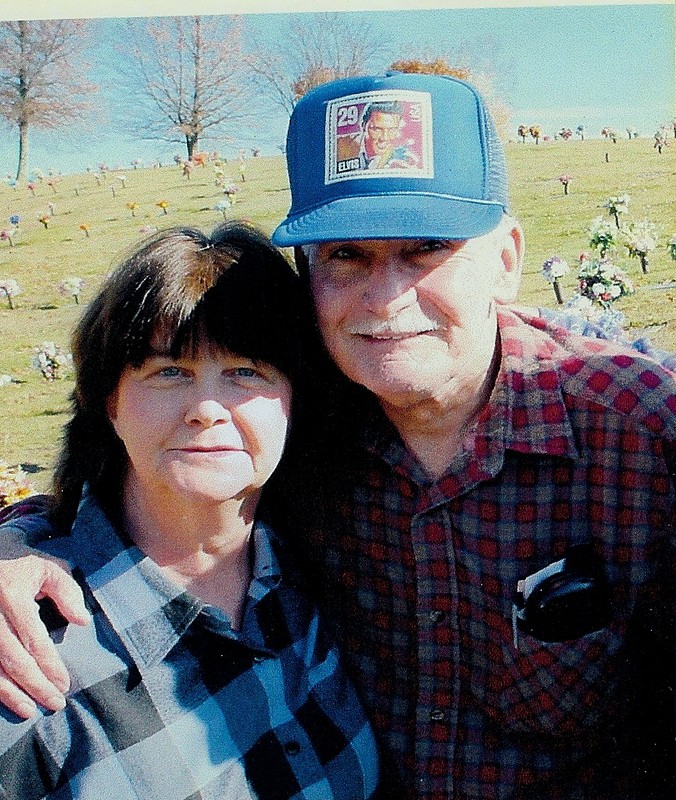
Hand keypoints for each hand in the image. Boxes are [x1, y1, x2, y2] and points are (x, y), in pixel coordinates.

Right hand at [0, 551, 89, 717]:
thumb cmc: (18, 569)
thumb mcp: (45, 569)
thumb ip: (66, 592)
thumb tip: (82, 621)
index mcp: (12, 596)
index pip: (34, 639)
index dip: (50, 664)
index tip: (64, 684)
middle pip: (14, 659)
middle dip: (35, 685)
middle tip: (55, 702)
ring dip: (11, 694)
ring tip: (29, 711)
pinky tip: (8, 699)